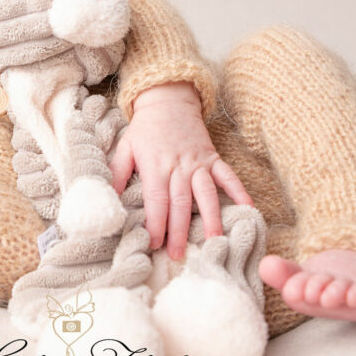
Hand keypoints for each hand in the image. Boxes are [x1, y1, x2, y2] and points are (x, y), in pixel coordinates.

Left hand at [108, 82, 252, 259]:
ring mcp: (198, 163)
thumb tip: (106, 197)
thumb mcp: (125, 147)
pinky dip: (239, 191)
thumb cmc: (144, 129)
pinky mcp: (213, 158)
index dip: (156, 223)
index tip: (153, 243)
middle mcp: (179, 167)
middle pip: (181, 203)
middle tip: (179, 254)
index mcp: (155, 166)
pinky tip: (249, 208)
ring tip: (215, 241)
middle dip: (180, 231)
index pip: (156, 200)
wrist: (167, 100)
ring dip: (211, 218)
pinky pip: (228, 176)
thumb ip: (116, 172)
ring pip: (206, 193)